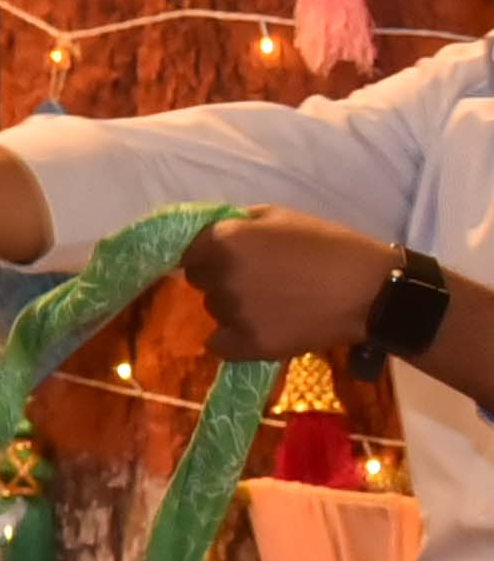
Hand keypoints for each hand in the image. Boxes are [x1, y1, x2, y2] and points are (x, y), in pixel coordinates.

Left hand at [184, 209, 401, 364]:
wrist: (372, 291)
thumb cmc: (329, 245)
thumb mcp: (280, 215)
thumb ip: (237, 222)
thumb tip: (207, 234)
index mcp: (225, 240)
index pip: (188, 252)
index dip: (208, 255)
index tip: (231, 258)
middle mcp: (222, 276)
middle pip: (201, 281)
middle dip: (221, 279)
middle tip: (261, 279)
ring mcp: (234, 312)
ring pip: (214, 310)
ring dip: (234, 307)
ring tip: (277, 302)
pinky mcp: (250, 344)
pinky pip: (220, 345)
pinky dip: (233, 340)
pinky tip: (261, 329)